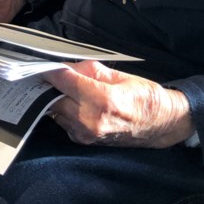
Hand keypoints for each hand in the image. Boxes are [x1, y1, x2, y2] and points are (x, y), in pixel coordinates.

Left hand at [43, 61, 193, 148]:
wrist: (159, 124)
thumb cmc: (144, 97)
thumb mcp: (118, 75)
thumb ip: (88, 71)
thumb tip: (66, 66)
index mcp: (102, 100)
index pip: (64, 81)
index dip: (51, 70)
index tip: (44, 63)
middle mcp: (90, 120)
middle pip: (53, 98)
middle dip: (51, 85)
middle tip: (51, 73)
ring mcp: (85, 133)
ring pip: (55, 111)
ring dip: (55, 98)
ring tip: (64, 86)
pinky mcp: (83, 140)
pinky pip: (63, 121)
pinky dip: (63, 109)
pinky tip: (72, 101)